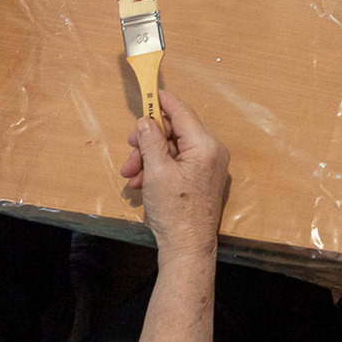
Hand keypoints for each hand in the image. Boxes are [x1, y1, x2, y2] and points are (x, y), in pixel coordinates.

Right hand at [121, 90, 231, 255]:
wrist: (188, 248)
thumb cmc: (174, 211)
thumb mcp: (156, 171)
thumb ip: (151, 140)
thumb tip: (146, 120)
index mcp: (205, 145)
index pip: (182, 112)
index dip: (163, 102)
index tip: (148, 93)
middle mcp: (212, 151)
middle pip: (175, 131)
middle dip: (148, 140)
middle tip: (129, 152)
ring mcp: (209, 165)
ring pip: (173, 148)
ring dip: (149, 157)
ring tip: (131, 175)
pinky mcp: (202, 178)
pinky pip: (178, 162)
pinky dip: (159, 168)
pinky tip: (141, 182)